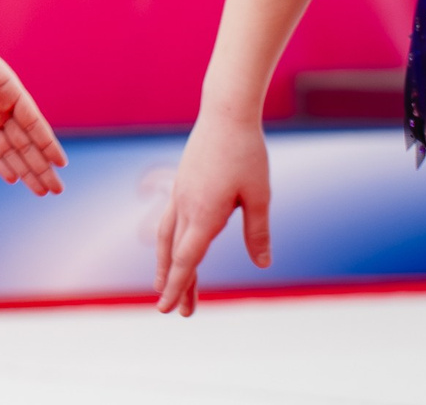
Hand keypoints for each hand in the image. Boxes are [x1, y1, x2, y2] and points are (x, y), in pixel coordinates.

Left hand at [0, 15, 66, 195]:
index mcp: (10, 90)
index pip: (33, 123)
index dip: (47, 144)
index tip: (61, 163)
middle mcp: (1, 106)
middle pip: (25, 143)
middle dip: (41, 166)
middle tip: (56, 190)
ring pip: (8, 149)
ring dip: (24, 169)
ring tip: (40, 191)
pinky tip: (12, 178)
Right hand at [156, 112, 269, 314]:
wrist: (225, 113)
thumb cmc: (246, 153)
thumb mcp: (259, 195)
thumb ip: (257, 232)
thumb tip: (261, 264)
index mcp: (205, 214)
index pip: (187, 260)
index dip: (179, 287)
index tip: (169, 309)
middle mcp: (186, 206)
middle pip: (175, 254)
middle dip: (174, 284)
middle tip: (175, 312)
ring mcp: (180, 193)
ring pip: (167, 237)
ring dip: (166, 264)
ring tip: (164, 284)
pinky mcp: (182, 183)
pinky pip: (170, 219)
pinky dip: (169, 241)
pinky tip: (175, 245)